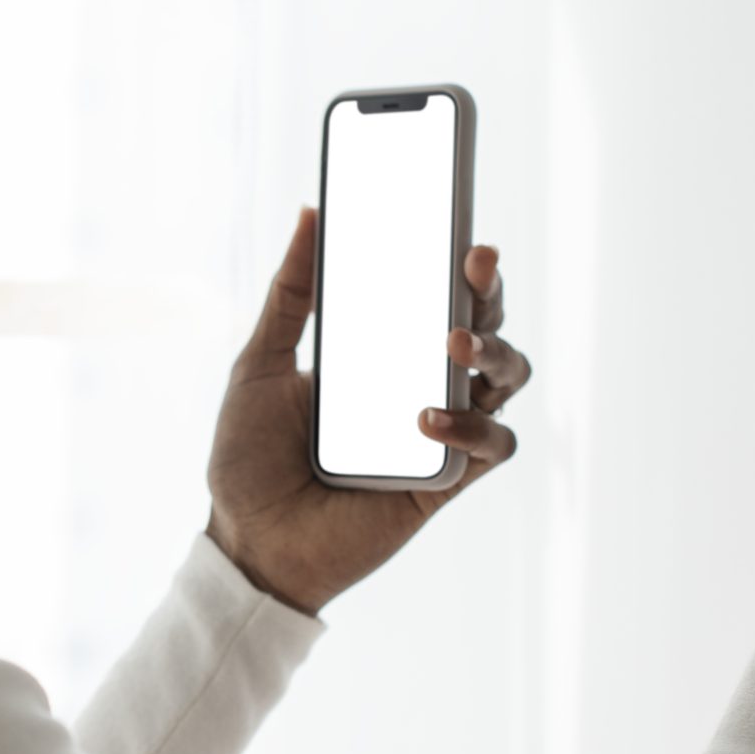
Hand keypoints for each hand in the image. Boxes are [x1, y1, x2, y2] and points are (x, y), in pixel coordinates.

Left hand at [204, 204, 531, 614]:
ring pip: (507, 380)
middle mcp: (421, 385)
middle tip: (475, 265)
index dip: (463, 265)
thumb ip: (290, 294)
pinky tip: (428, 418)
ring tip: (454, 342)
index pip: (439, 296)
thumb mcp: (259, 363)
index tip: (464, 232)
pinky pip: (493, 447)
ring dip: (495, 350)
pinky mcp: (447, 483)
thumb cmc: (249, 458)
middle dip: (491, 292)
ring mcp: (440, 434)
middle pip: (487, 327)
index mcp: (382, 353)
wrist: (247, 542)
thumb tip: (311, 211)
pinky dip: (474, 427)